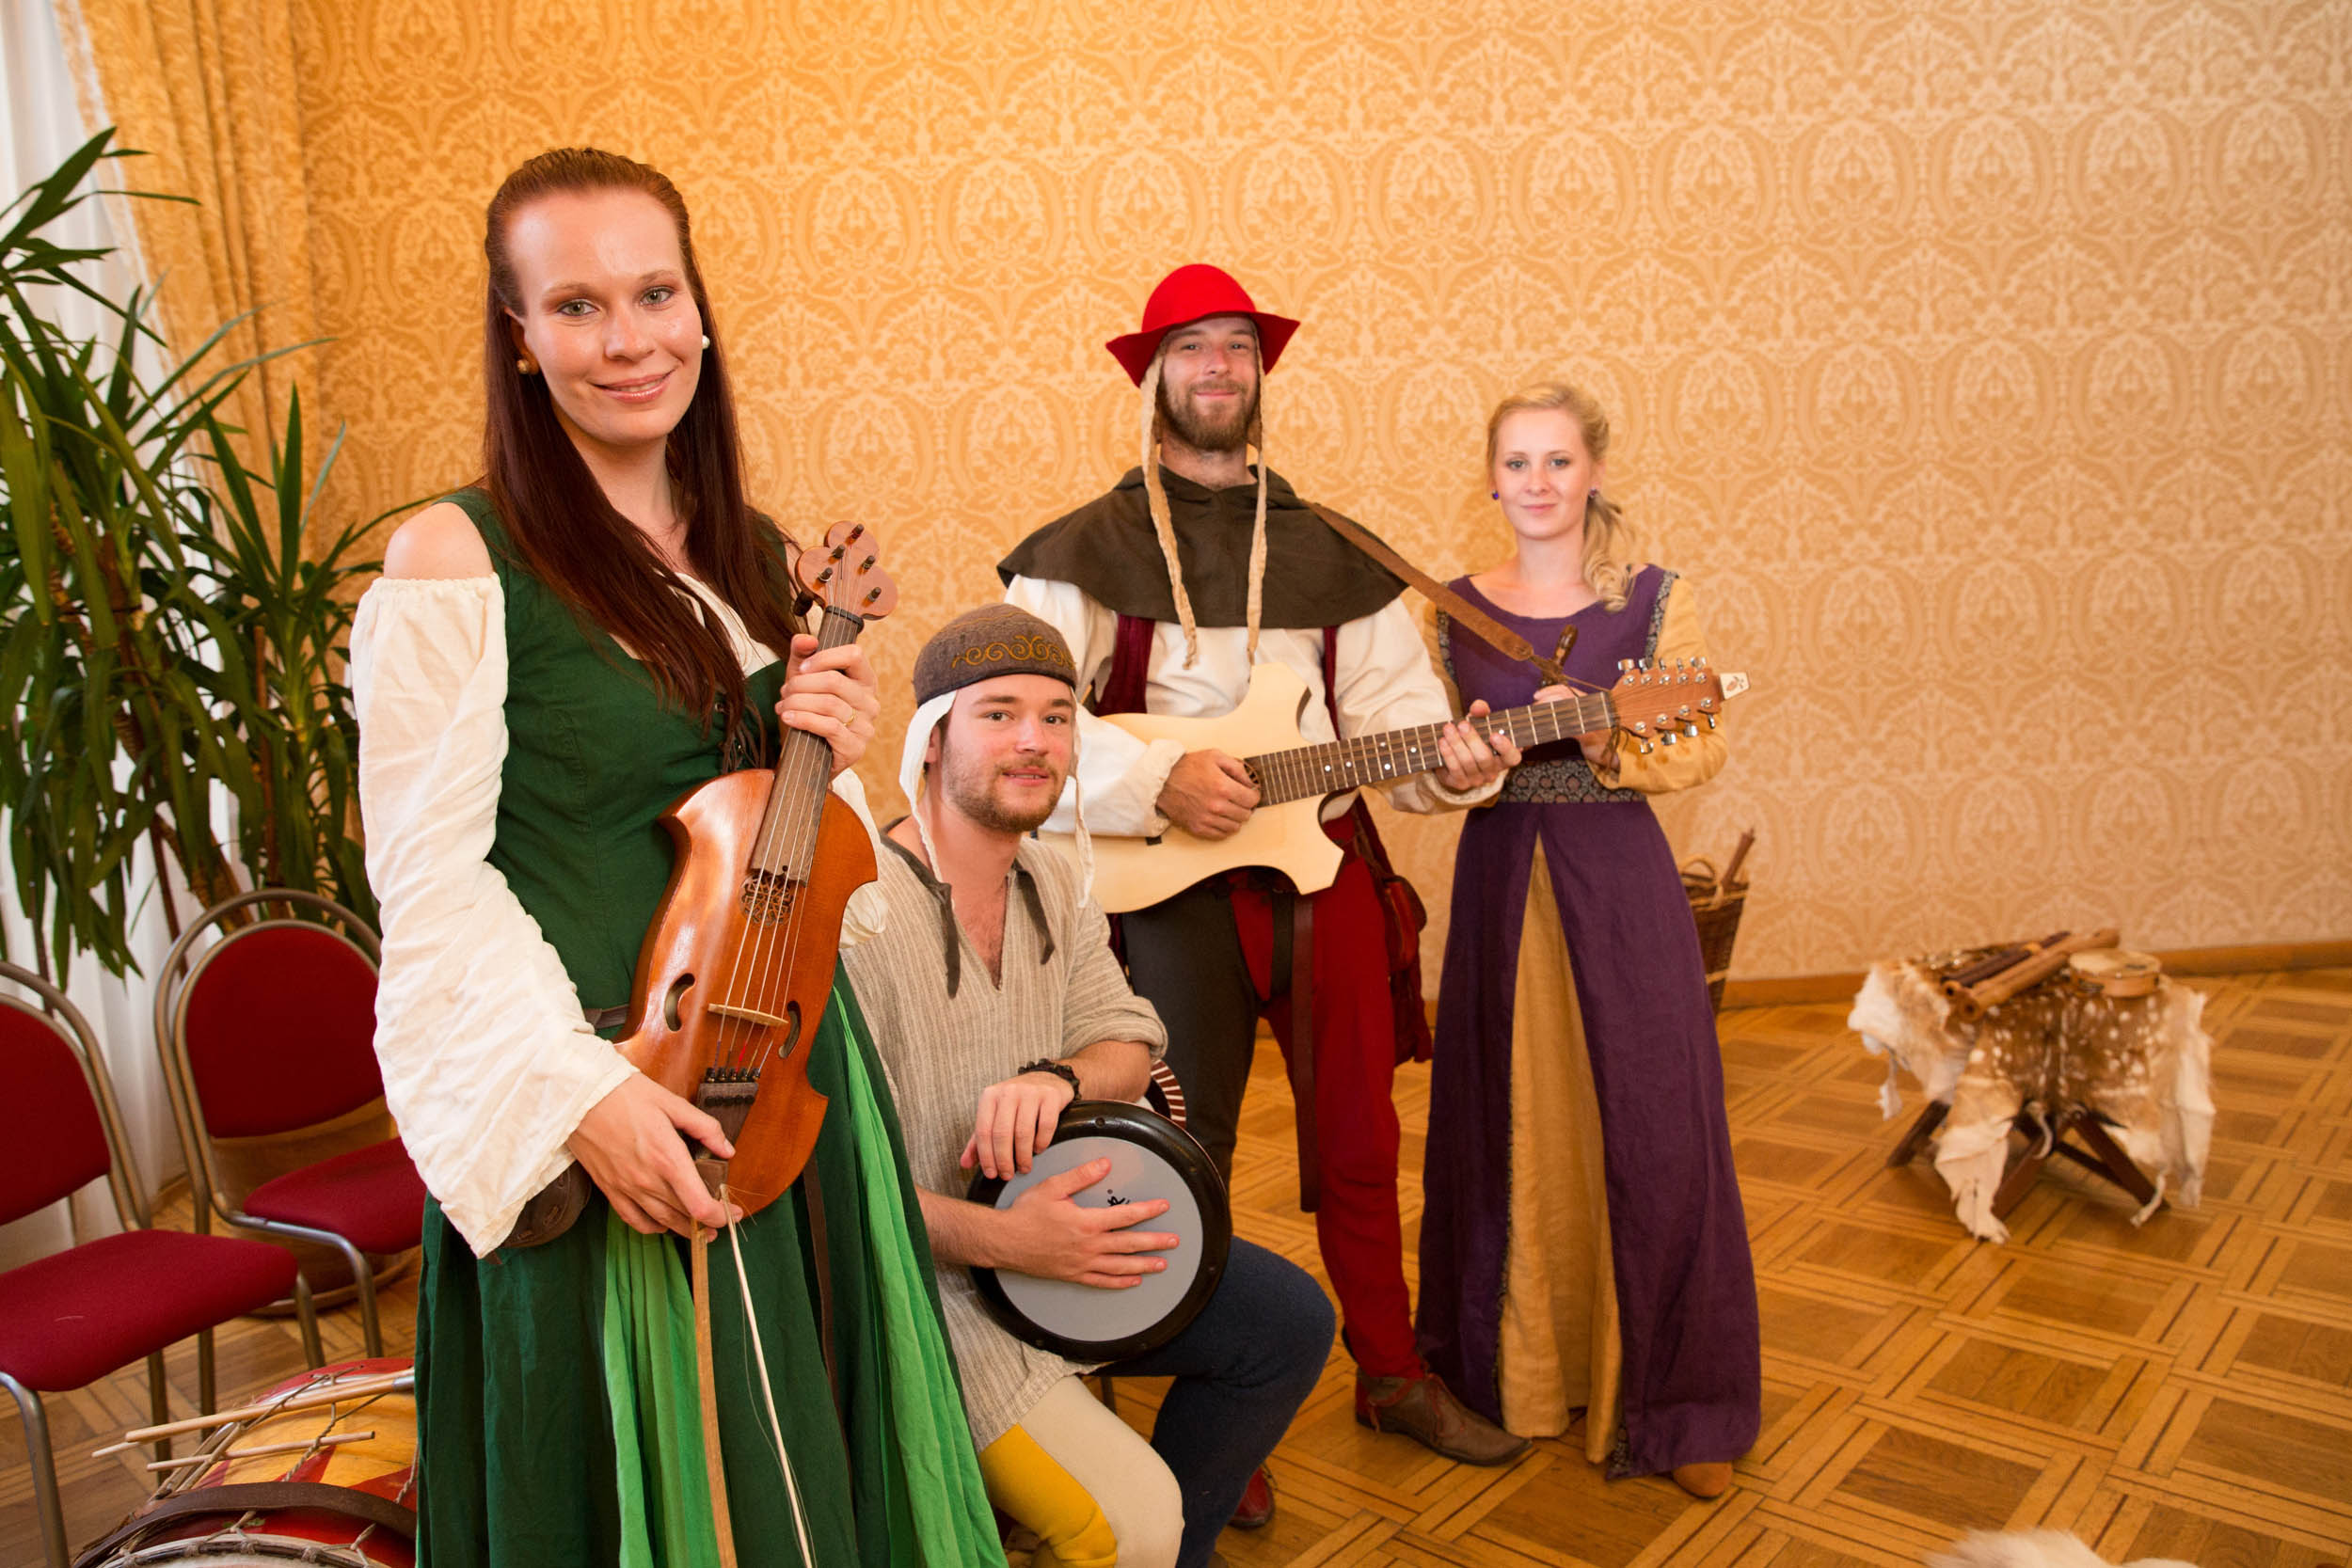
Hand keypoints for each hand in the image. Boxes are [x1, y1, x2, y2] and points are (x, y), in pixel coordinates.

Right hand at [568, 1073, 739, 1238]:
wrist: (580, 1097)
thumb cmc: (627, 1095)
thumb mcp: (673, 1103)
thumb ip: (705, 1129)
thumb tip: (727, 1151)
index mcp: (668, 1159)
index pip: (700, 1205)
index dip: (721, 1216)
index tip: (732, 1213)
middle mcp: (648, 1181)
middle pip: (684, 1217)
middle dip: (708, 1224)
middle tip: (722, 1221)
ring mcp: (626, 1189)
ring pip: (662, 1222)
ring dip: (684, 1230)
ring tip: (699, 1230)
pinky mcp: (609, 1190)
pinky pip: (634, 1220)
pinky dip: (652, 1227)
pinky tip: (663, 1224)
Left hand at [776, 633, 879, 776]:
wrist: (807, 755)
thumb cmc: (809, 713)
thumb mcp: (803, 680)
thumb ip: (802, 655)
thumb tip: (806, 639)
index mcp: (865, 681)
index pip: (854, 655)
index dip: (825, 657)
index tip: (803, 668)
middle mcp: (871, 702)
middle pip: (835, 681)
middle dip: (801, 684)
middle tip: (784, 692)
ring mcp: (866, 726)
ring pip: (829, 704)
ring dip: (797, 703)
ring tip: (782, 706)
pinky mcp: (856, 747)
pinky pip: (829, 727)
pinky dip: (803, 719)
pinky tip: (788, 718)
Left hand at [961, 1069, 1077, 1180]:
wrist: (1046, 1079)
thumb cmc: (1016, 1103)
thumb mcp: (994, 1116)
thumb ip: (978, 1140)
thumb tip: (965, 1164)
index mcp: (990, 1096)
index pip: (983, 1131)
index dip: (986, 1156)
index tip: (991, 1174)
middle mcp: (1008, 1092)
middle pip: (1002, 1133)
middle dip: (1004, 1160)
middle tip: (1008, 1175)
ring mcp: (1030, 1092)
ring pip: (1023, 1132)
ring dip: (1023, 1156)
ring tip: (1024, 1167)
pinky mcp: (1051, 1096)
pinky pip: (1046, 1125)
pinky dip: (1041, 1142)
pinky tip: (1038, 1150)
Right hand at [1000, 1157, 1178, 1288]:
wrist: (1005, 1241)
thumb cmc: (1026, 1214)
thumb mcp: (1053, 1187)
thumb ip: (1081, 1176)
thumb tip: (1104, 1165)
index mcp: (1086, 1222)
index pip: (1125, 1216)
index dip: (1148, 1210)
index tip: (1163, 1206)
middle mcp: (1088, 1245)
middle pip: (1129, 1244)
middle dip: (1155, 1242)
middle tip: (1174, 1241)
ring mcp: (1081, 1263)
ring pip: (1120, 1266)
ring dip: (1143, 1264)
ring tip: (1162, 1263)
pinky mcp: (1073, 1275)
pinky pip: (1101, 1282)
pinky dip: (1119, 1282)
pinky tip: (1133, 1281)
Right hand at [1156, 749, 1258, 838]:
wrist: (1162, 781)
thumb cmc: (1187, 767)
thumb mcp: (1214, 756)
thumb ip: (1237, 767)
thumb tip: (1251, 782)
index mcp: (1223, 786)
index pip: (1252, 800)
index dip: (1254, 795)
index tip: (1249, 792)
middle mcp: (1217, 806)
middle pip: (1246, 815)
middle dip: (1245, 806)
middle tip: (1238, 799)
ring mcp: (1207, 819)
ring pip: (1235, 827)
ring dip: (1235, 818)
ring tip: (1228, 807)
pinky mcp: (1198, 828)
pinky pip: (1221, 834)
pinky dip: (1224, 827)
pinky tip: (1220, 816)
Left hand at [1435, 699, 1522, 789]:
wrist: (1452, 756)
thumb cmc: (1472, 736)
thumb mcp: (1479, 721)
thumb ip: (1481, 711)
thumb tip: (1478, 707)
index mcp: (1504, 758)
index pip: (1512, 757)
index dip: (1505, 748)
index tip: (1493, 735)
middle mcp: (1493, 771)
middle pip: (1484, 758)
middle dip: (1472, 739)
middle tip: (1462, 724)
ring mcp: (1477, 780)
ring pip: (1468, 762)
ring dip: (1456, 744)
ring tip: (1448, 729)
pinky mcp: (1461, 784)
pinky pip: (1455, 769)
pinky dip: (1448, 754)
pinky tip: (1442, 742)